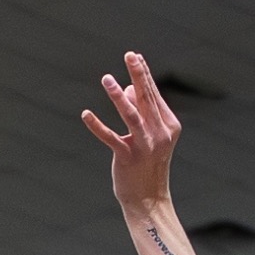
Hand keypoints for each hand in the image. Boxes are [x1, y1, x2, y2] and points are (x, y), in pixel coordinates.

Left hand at [81, 51, 180, 209]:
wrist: (149, 199)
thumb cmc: (148, 165)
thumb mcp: (149, 137)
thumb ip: (143, 113)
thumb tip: (129, 89)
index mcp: (169, 125)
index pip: (154, 94)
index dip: (144, 74)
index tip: (135, 56)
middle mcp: (159, 133)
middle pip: (146, 98)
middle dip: (138, 75)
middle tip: (129, 55)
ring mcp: (145, 146)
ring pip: (131, 116)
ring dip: (118, 96)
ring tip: (106, 79)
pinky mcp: (128, 157)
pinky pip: (111, 138)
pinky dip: (97, 126)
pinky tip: (85, 114)